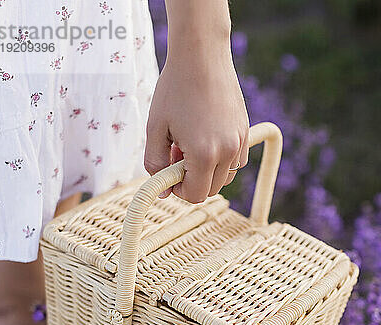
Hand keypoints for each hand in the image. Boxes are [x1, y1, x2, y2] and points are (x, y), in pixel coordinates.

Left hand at [144, 50, 248, 202]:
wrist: (201, 54)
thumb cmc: (174, 88)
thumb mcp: (155, 129)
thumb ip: (155, 164)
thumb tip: (165, 190)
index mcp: (205, 154)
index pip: (196, 195)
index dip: (179, 190)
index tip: (169, 174)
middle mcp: (227, 151)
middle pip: (211, 190)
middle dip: (191, 180)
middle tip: (176, 154)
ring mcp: (239, 141)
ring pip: (225, 177)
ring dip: (207, 171)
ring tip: (191, 145)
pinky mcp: (245, 132)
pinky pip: (235, 161)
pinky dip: (221, 160)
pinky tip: (206, 138)